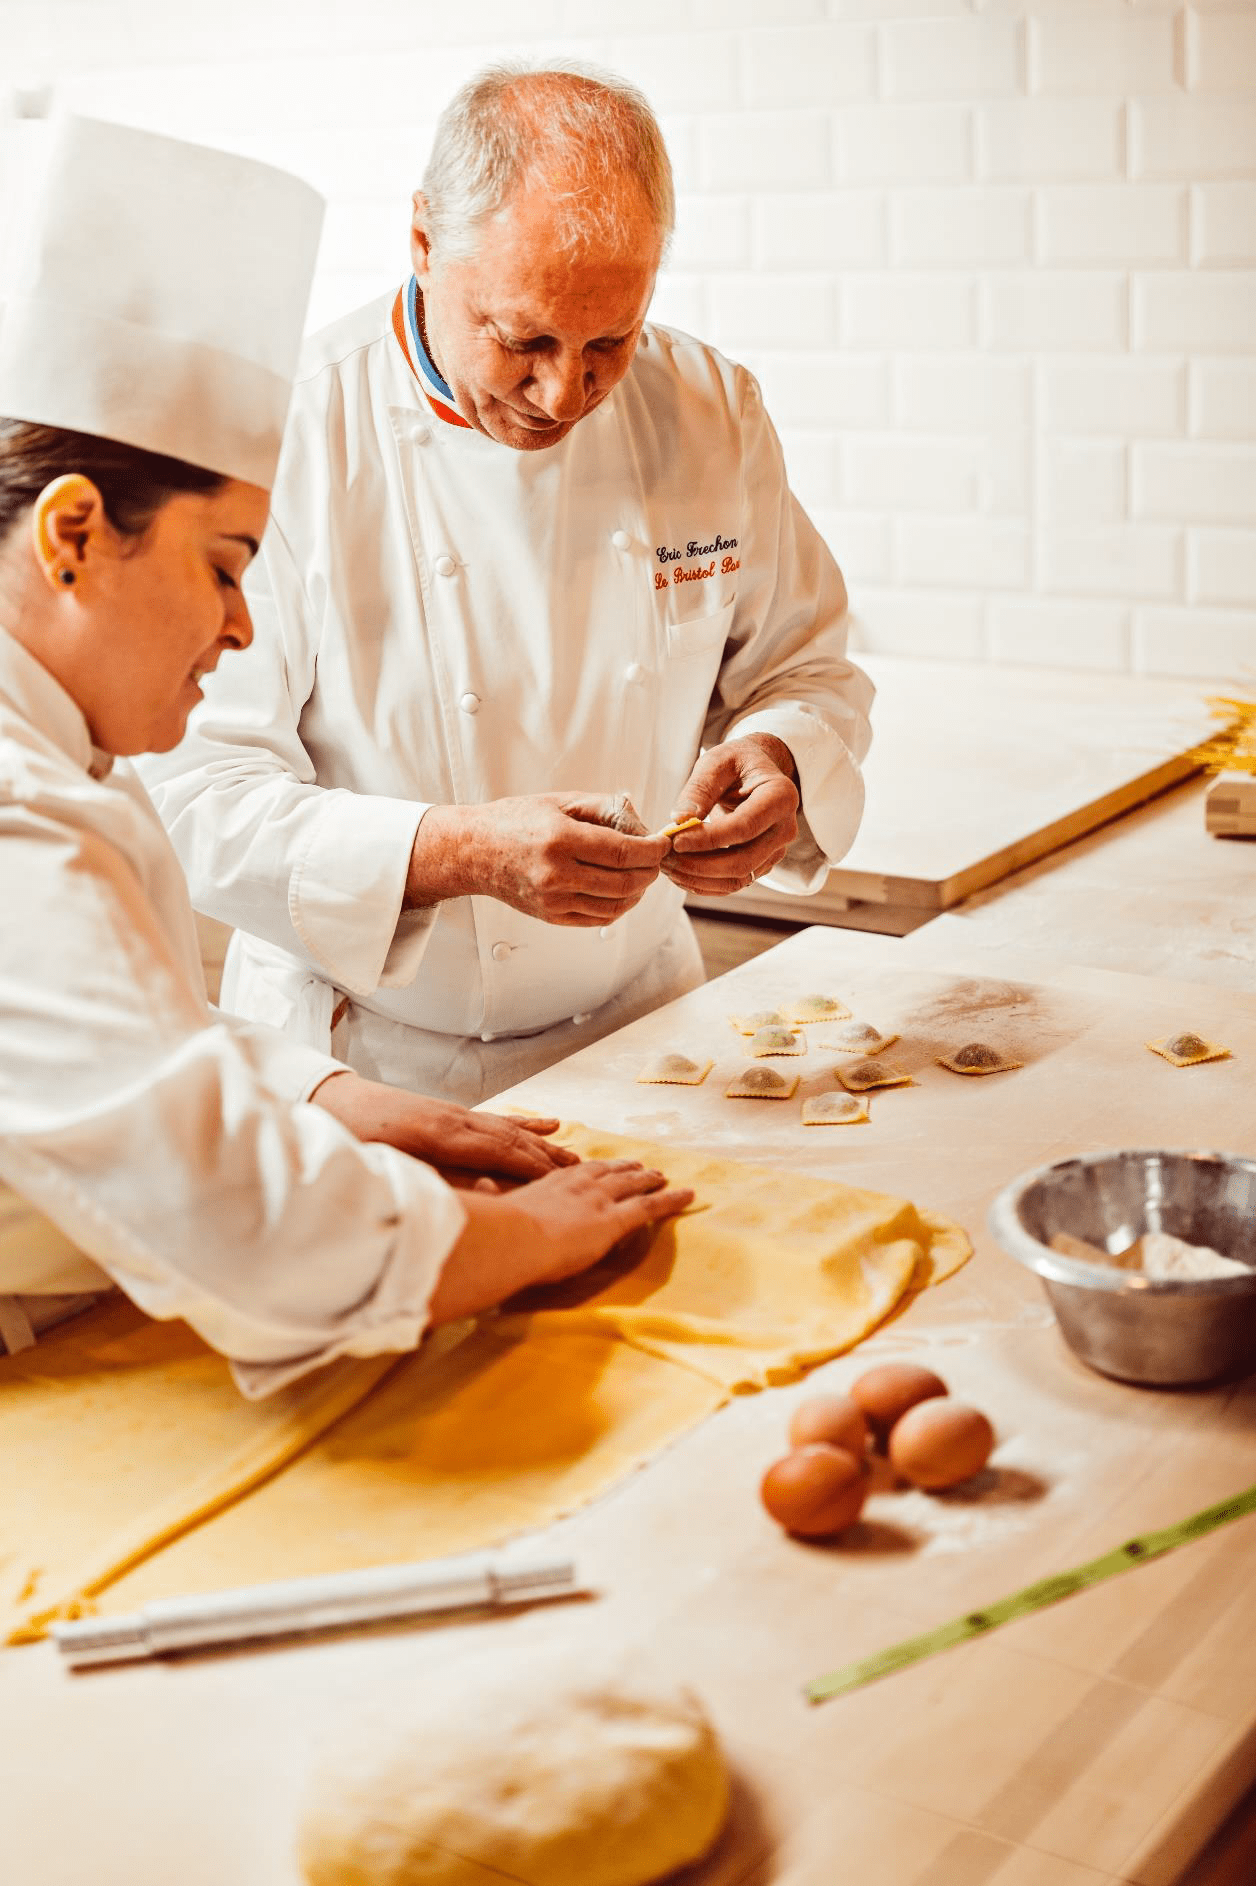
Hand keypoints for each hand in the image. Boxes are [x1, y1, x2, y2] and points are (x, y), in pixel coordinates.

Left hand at [311, 1070, 578, 1180]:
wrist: (328, 1100)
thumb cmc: (349, 1138)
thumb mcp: (385, 1166)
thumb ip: (433, 1181)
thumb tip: (482, 1196)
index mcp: (441, 1135)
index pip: (500, 1152)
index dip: (535, 1167)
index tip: (570, 1180)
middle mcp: (455, 1120)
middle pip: (513, 1139)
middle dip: (550, 1157)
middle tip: (587, 1172)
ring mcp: (454, 1113)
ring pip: (508, 1128)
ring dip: (543, 1142)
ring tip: (575, 1154)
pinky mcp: (448, 1113)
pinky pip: (494, 1119)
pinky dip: (524, 1123)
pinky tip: (547, 1124)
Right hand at [407, 792, 668, 926]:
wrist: (474, 851)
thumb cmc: (515, 821)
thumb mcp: (559, 802)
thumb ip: (602, 808)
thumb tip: (640, 823)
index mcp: (560, 840)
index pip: (622, 852)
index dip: (651, 850)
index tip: (662, 843)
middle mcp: (557, 874)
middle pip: (624, 883)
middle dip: (649, 872)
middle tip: (655, 860)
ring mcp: (553, 900)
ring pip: (615, 906)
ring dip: (638, 892)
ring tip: (641, 876)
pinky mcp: (551, 916)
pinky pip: (598, 918)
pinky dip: (619, 907)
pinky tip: (623, 892)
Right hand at [427, 1160, 694, 1322]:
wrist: (514, 1240)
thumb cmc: (497, 1234)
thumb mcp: (489, 1214)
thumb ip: (486, 1206)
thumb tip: (470, 1202)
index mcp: (544, 1186)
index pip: (572, 1174)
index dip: (589, 1169)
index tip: (596, 1165)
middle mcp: (575, 1186)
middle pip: (605, 1172)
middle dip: (623, 1169)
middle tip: (638, 1166)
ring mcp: (597, 1200)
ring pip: (631, 1184)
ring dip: (648, 1179)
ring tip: (662, 1176)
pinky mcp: (615, 1219)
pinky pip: (651, 1207)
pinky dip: (671, 1200)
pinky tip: (689, 1196)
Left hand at [662, 734, 799, 895]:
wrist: (756, 773)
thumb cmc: (737, 762)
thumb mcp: (717, 761)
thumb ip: (700, 788)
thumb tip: (681, 820)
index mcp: (780, 796)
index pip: (743, 827)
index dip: (708, 838)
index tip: (675, 840)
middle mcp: (785, 828)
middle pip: (743, 860)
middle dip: (700, 864)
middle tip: (665, 858)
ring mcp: (776, 850)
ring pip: (738, 878)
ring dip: (700, 878)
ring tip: (668, 866)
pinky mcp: (763, 863)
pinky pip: (735, 883)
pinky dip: (706, 884)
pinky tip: (681, 874)